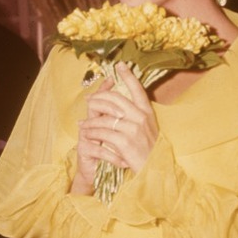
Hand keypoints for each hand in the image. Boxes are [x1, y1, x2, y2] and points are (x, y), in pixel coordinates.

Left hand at [71, 63, 158, 193]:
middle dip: (98, 98)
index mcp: (147, 112)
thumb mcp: (147, 129)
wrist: (154, 172)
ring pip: (104, 117)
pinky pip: (102, 133)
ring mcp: (133, 129)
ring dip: (90, 120)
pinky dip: (92, 133)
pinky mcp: (124, 143)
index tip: (119, 65)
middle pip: (114, 99)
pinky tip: (86, 134)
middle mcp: (141, 118)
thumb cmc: (149, 150)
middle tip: (88, 101)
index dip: (127, 75)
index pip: (137, 89)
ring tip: (82, 124)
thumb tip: (117, 104)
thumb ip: (135, 115)